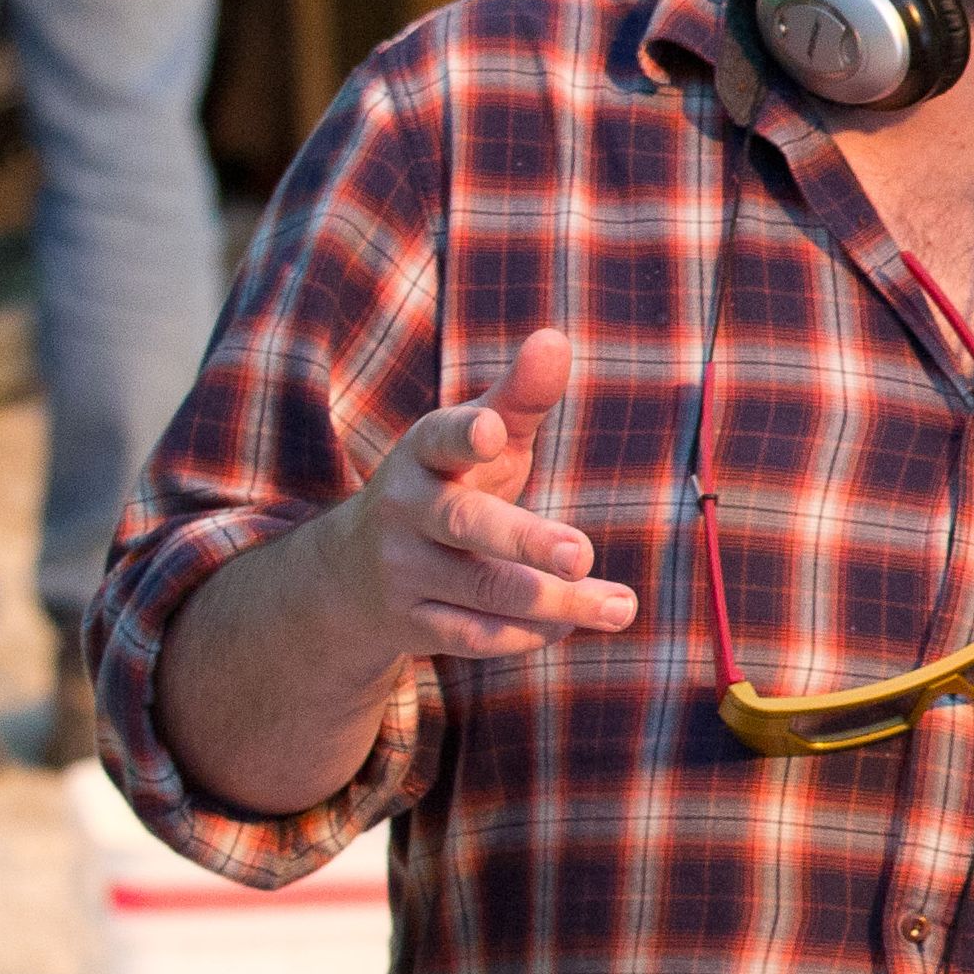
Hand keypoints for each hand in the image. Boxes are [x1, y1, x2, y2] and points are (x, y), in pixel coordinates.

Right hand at [337, 327, 638, 664]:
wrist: (353, 572)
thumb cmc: (445, 484)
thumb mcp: (477, 437)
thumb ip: (519, 395)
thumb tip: (555, 337)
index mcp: (423, 454)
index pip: (439, 438)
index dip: (464, 433)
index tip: (490, 431)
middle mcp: (405, 510)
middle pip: (464, 524)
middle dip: (524, 540)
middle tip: (582, 554)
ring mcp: (403, 571)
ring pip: (481, 589)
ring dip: (556, 602)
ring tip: (620, 606)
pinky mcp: (410, 624)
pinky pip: (473, 635)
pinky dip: (527, 634)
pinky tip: (573, 624)